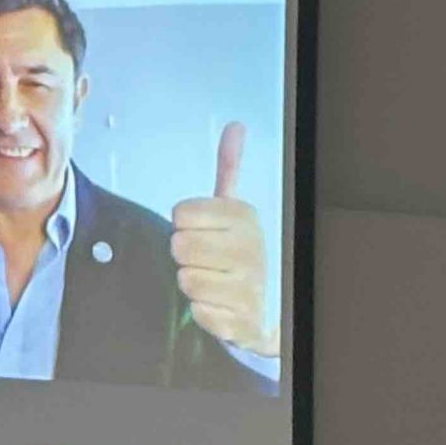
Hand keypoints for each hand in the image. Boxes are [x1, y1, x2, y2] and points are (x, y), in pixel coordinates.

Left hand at [170, 120, 274, 355]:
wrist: (265, 307)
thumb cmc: (238, 255)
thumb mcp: (234, 212)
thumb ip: (229, 170)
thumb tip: (235, 125)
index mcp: (244, 217)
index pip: (181, 214)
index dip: (182, 227)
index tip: (200, 233)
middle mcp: (251, 248)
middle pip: (179, 247)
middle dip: (184, 257)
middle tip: (202, 261)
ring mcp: (248, 285)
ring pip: (185, 279)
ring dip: (190, 284)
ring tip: (211, 282)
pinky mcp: (240, 319)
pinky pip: (198, 311)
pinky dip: (200, 311)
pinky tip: (216, 305)